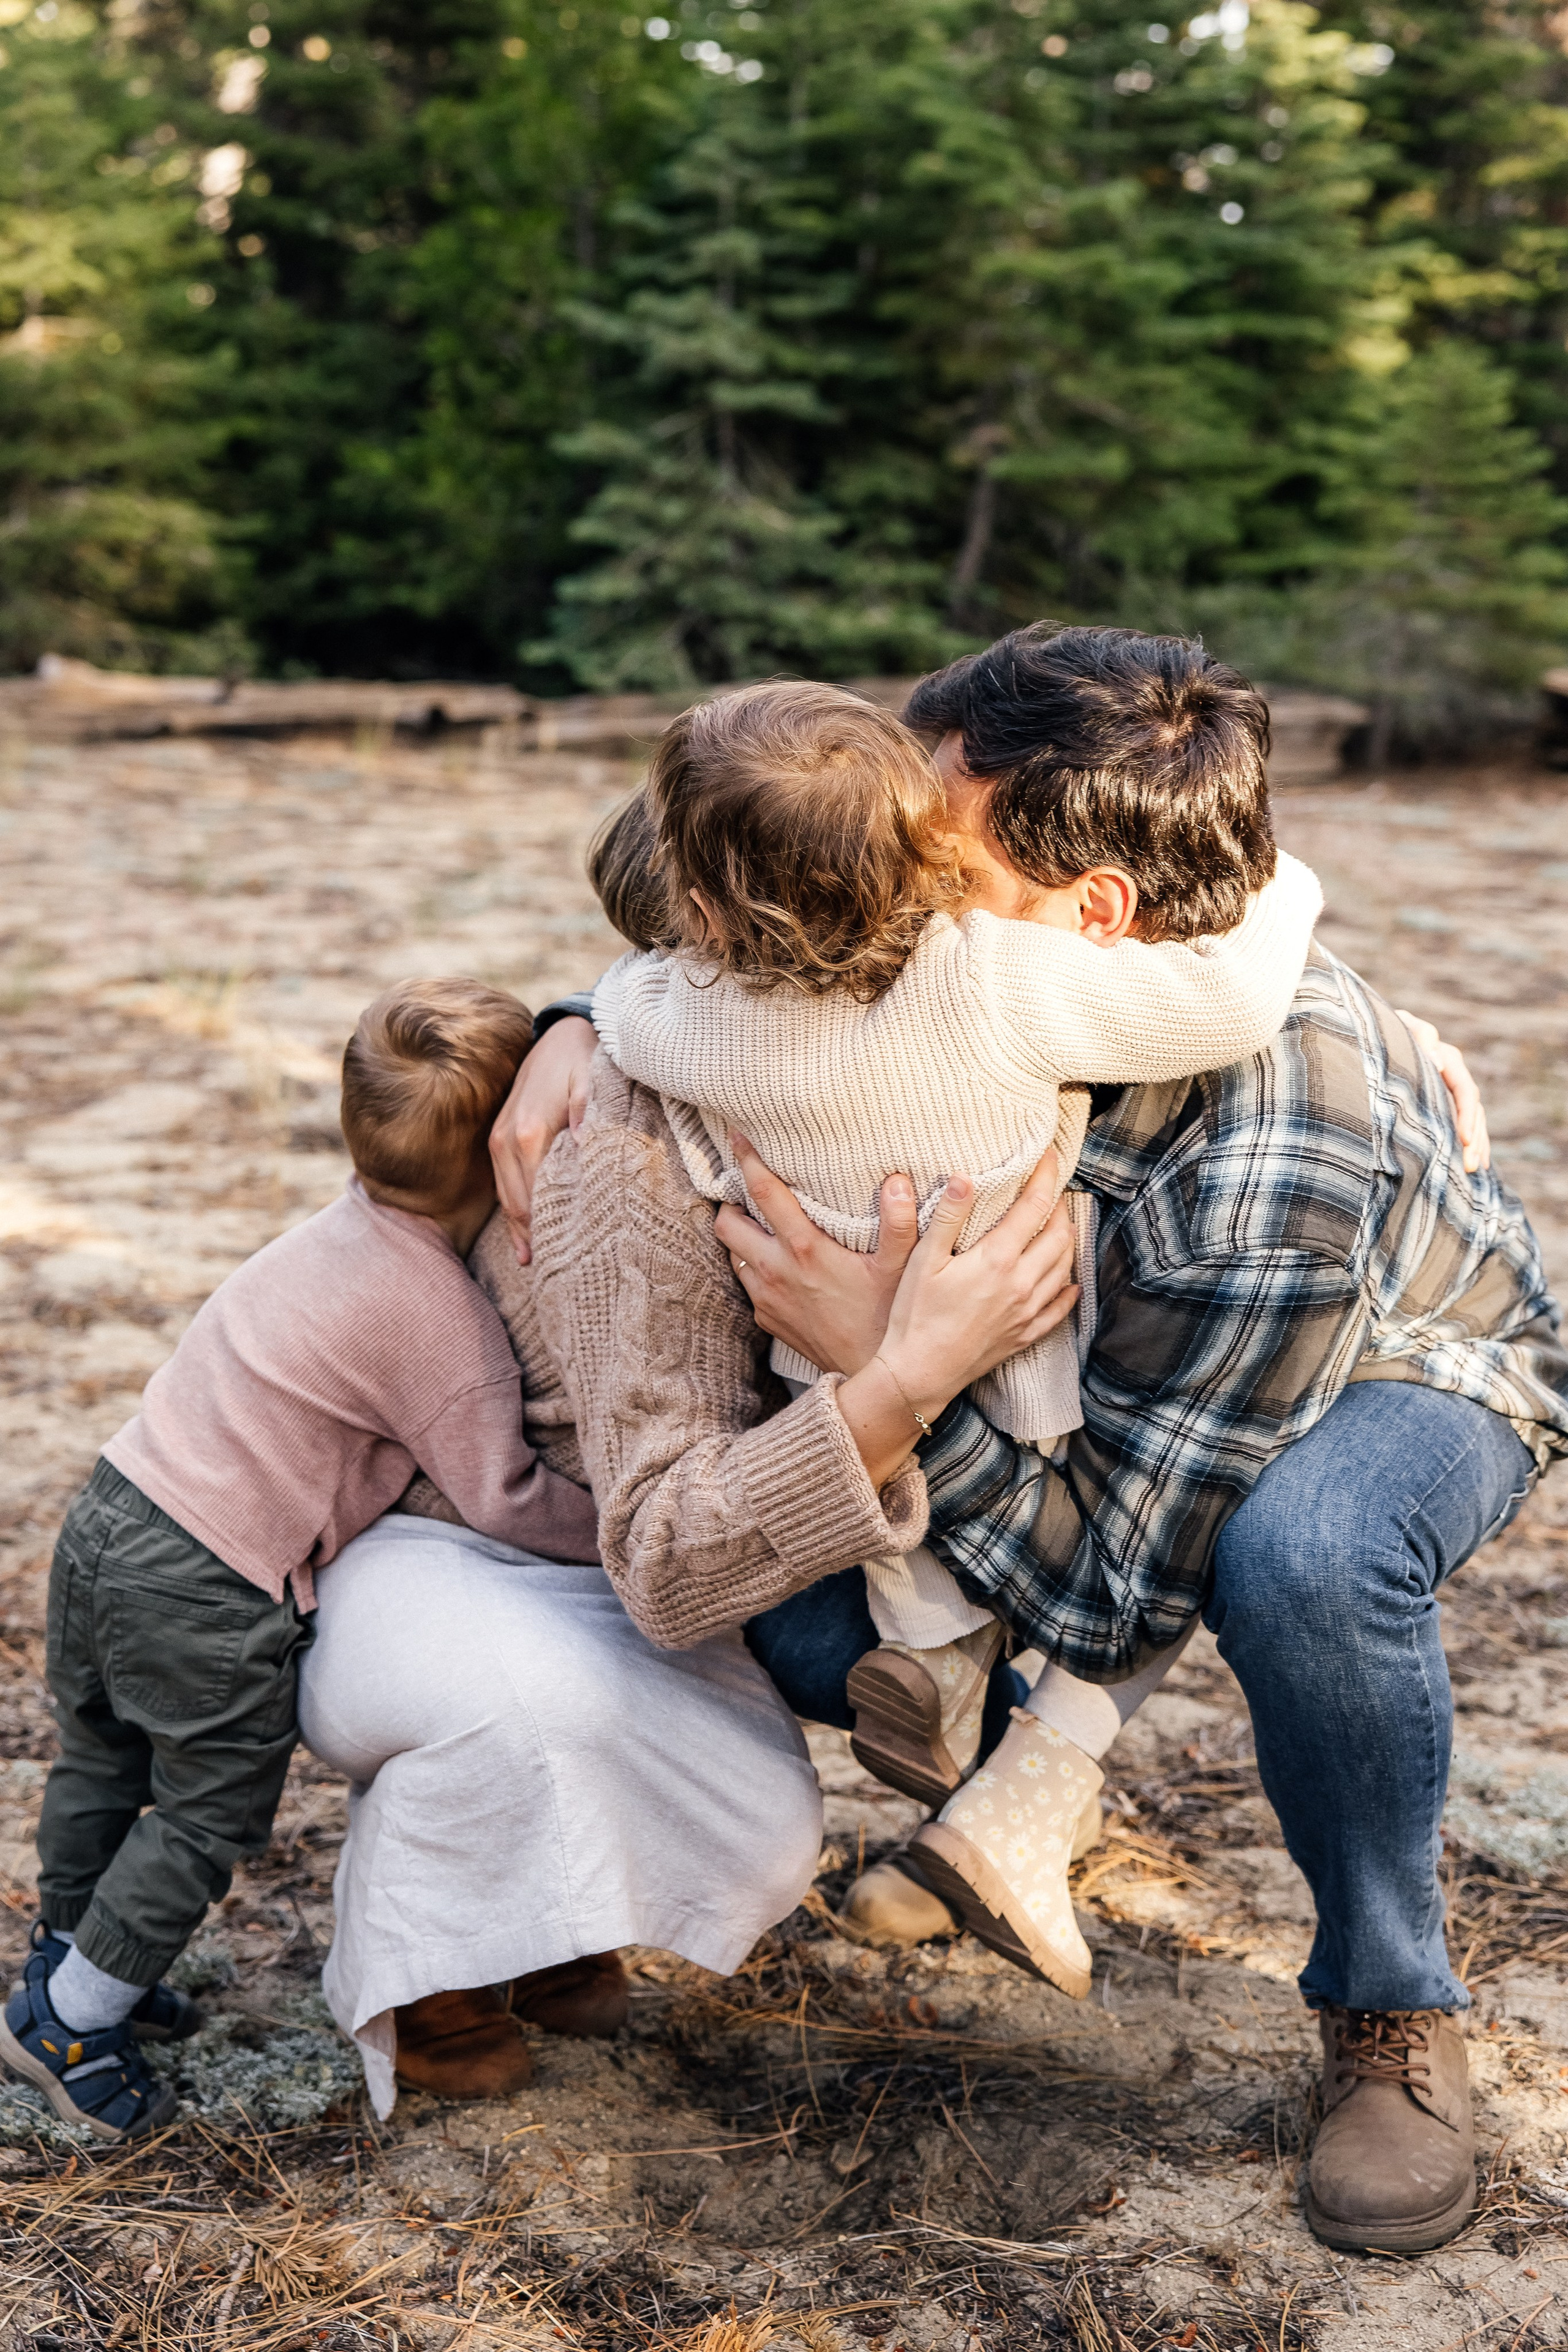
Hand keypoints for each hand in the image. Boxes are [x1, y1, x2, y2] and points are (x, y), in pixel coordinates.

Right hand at [490, 1017, 597, 1262]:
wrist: (564, 1032)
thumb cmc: (586, 1058)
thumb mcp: (594, 1082)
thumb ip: (590, 1116)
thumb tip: (584, 1151)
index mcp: (530, 1134)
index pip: (537, 1197)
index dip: (552, 1229)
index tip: (572, 1260)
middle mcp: (506, 1141)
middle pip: (519, 1205)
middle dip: (536, 1238)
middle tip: (559, 1275)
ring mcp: (499, 1140)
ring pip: (507, 1199)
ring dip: (521, 1231)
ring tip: (540, 1265)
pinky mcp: (500, 1137)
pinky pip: (503, 1184)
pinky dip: (514, 1213)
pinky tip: (524, 1240)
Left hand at [715, 1134, 918, 1373]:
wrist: (873, 1376)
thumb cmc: (888, 1317)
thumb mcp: (902, 1268)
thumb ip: (899, 1223)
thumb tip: (897, 1180)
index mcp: (804, 1249)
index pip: (763, 1193)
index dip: (747, 1160)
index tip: (736, 1136)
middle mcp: (775, 1272)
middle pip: (726, 1224)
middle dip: (730, 1202)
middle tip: (747, 1189)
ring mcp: (766, 1299)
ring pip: (731, 1256)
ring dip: (741, 1238)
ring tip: (760, 1224)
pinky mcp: (767, 1321)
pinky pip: (747, 1286)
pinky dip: (753, 1269)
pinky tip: (777, 1266)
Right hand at [876, 1152, 1078, 1421]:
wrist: (920, 1374)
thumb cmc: (914, 1316)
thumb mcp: (923, 1260)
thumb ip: (948, 1217)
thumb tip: (966, 1178)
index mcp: (997, 1259)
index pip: (1034, 1206)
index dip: (1045, 1176)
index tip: (1048, 1156)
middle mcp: (1021, 1283)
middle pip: (1059, 1234)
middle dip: (1060, 1206)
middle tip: (1051, 1191)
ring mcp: (1027, 1311)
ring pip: (1064, 1267)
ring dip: (1067, 1241)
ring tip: (1058, 1225)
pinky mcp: (1025, 1335)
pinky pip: (1059, 1309)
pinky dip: (1068, 1290)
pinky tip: (1068, 1282)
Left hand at [1394, 1010, 1490, 1172]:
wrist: (1372, 1032)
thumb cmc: (1382, 1030)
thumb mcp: (1399, 1028)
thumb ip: (1420, 1037)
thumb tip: (1437, 1063)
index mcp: (1446, 1057)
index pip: (1465, 1090)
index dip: (1466, 1115)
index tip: (1464, 1140)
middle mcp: (1453, 1073)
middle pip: (1472, 1109)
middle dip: (1474, 1138)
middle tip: (1469, 1166)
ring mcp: (1449, 1087)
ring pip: (1472, 1118)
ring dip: (1476, 1144)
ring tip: (1474, 1169)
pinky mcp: (1443, 1099)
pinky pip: (1465, 1122)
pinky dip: (1472, 1142)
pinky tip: (1476, 1163)